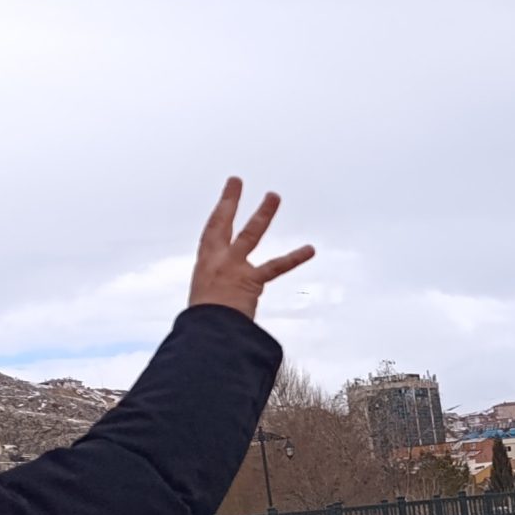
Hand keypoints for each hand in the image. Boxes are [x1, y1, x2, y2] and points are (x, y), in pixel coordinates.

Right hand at [188, 177, 313, 318]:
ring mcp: (234, 268)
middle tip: (237, 181)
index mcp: (205, 263)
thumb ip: (219, 290)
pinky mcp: (251, 281)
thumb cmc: (204, 322)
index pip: (212, 231)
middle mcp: (218, 260)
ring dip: (262, 214)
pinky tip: (310, 248)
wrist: (206, 333)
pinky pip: (276, 267)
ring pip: (250, 234)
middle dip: (230, 201)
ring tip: (273, 196)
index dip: (220, 211)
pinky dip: (294, 258)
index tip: (228, 194)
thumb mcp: (206, 299)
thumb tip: (225, 297)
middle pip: (224, 223)